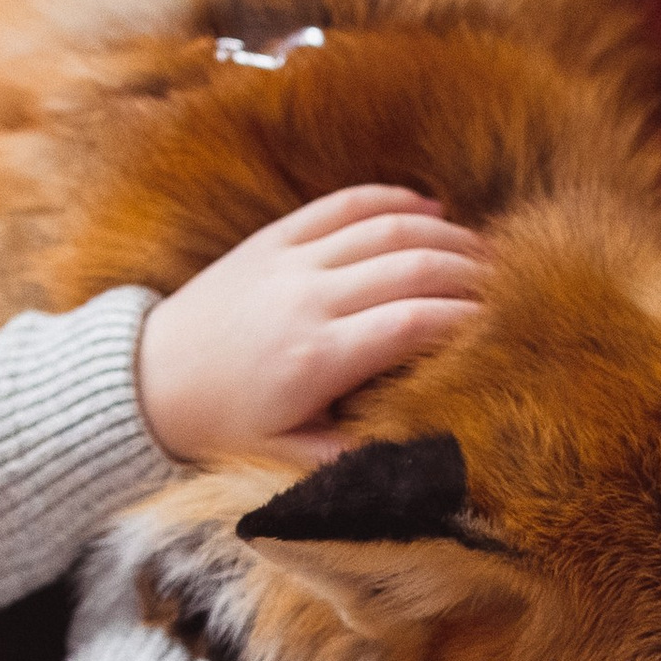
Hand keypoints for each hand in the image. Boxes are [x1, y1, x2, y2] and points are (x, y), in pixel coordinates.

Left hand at [136, 184, 485, 465]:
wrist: (147, 383)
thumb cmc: (225, 428)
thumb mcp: (286, 459)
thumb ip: (352, 458)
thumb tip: (418, 459)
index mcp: (317, 358)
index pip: (414, 322)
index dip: (468, 319)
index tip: (505, 326)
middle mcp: (308, 299)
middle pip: (413, 266)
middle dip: (472, 273)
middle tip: (512, 287)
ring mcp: (291, 260)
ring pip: (387, 227)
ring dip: (445, 235)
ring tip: (485, 253)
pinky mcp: (275, 237)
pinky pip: (346, 204)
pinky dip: (395, 200)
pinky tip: (432, 211)